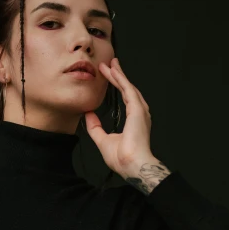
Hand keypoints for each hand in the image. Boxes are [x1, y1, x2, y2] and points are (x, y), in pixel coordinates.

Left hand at [84, 58, 153, 175]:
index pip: (125, 98)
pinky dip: (121, 80)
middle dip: (118, 76)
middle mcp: (140, 114)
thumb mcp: (103, 140)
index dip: (117, 86)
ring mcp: (140, 111)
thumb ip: (96, 127)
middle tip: (109, 64)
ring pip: (128, 87)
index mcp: (134, 120)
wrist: (131, 165)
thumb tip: (88, 115)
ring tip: (110, 64)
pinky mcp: (138, 110)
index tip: (109, 76)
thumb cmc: (121, 158)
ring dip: (119, 75)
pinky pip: (128, 90)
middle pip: (128, 89)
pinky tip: (114, 72)